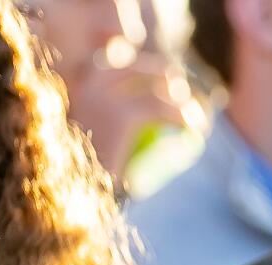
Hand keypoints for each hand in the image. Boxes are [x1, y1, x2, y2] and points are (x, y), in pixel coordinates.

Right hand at [66, 52, 199, 177]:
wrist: (76, 196)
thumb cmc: (83, 177)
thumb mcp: (83, 142)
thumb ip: (96, 123)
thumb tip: (126, 114)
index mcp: (75, 85)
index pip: (110, 60)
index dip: (140, 66)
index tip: (161, 80)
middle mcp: (87, 84)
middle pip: (138, 67)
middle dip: (164, 74)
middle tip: (181, 96)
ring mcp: (104, 96)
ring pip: (156, 89)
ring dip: (183, 102)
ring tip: (197, 121)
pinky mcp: (123, 114)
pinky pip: (163, 110)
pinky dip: (184, 117)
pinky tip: (195, 129)